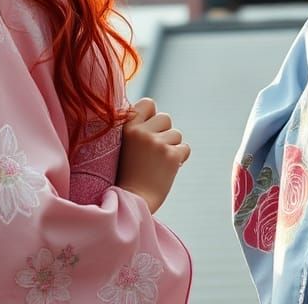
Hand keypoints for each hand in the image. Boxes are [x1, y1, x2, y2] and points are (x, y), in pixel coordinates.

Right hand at [116, 98, 189, 213]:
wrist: (131, 203)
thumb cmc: (126, 175)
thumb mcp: (123, 146)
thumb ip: (136, 128)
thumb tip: (154, 111)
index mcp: (127, 128)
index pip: (148, 103)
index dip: (151, 116)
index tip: (148, 130)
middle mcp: (142, 132)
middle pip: (166, 118)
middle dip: (164, 132)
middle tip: (153, 152)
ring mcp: (157, 144)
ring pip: (176, 134)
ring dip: (171, 147)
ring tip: (157, 164)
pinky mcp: (171, 156)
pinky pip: (185, 149)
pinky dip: (180, 159)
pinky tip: (167, 170)